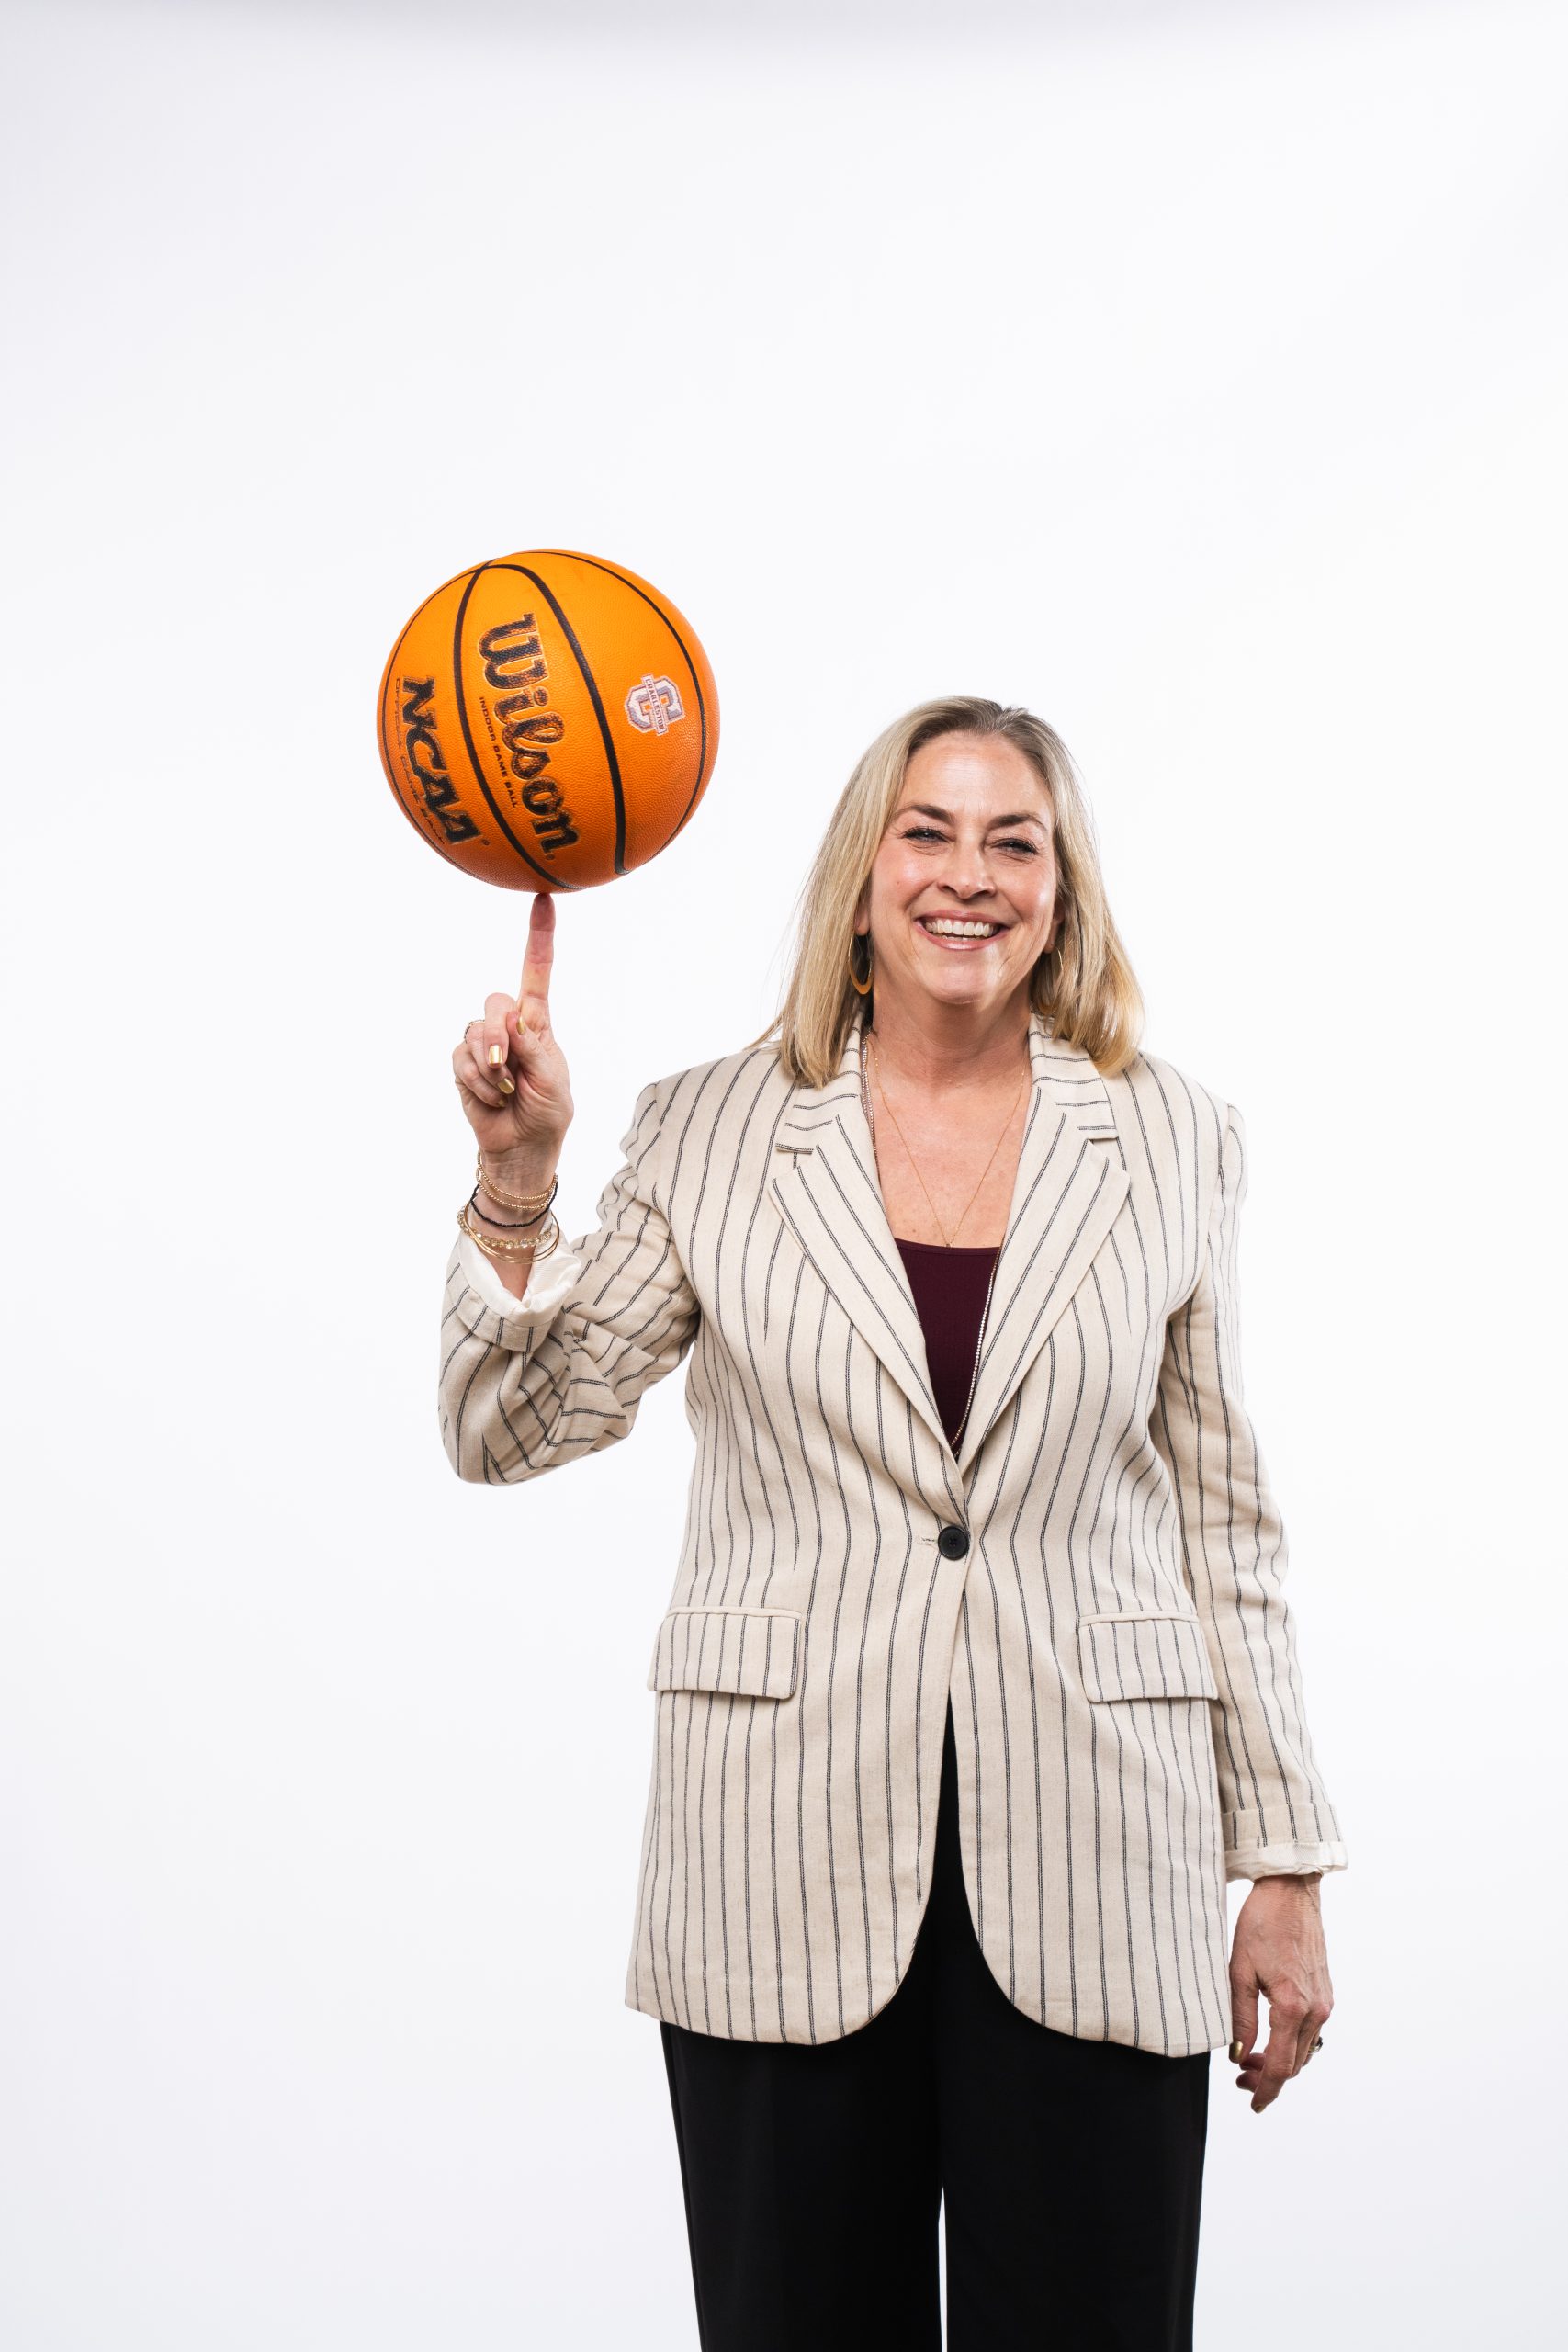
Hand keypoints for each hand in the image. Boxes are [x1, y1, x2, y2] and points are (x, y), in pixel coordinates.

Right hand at [452, 894, 573, 1174]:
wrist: (522, 1147)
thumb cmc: (548, 1111)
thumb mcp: (553, 1080)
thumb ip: (535, 1046)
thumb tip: (511, 1017)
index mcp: (538, 1021)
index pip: (537, 972)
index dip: (539, 937)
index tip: (543, 898)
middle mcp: (509, 1025)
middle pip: (494, 1002)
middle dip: (499, 1036)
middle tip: (509, 1069)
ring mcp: (483, 1043)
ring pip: (474, 1033)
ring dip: (491, 1068)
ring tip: (507, 1090)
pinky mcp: (463, 1063)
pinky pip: (461, 1058)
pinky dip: (478, 1081)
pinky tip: (492, 1096)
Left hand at [1228, 1877, 1332, 2111]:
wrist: (1291, 1892)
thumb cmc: (1261, 1924)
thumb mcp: (1239, 1970)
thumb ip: (1240, 2018)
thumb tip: (1238, 2055)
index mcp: (1291, 2006)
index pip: (1280, 2066)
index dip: (1266, 2090)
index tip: (1253, 2105)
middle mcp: (1315, 2009)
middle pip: (1295, 2064)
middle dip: (1268, 2077)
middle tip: (1240, 2078)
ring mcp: (1324, 2002)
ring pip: (1304, 2050)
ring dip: (1280, 2060)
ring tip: (1250, 2057)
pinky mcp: (1326, 1992)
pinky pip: (1310, 2031)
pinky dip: (1291, 2043)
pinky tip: (1270, 2035)